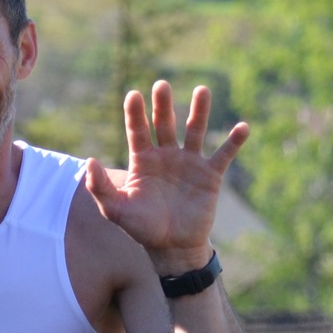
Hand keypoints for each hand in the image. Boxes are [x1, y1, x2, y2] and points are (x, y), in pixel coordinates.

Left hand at [84, 82, 248, 272]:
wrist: (172, 248)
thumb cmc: (142, 228)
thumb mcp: (116, 210)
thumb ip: (101, 187)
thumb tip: (90, 160)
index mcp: (143, 160)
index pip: (138, 131)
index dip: (135, 114)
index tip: (134, 95)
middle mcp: (166, 155)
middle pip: (165, 123)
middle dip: (163, 105)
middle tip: (161, 85)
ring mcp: (189, 163)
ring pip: (195, 130)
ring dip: (199, 111)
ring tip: (202, 90)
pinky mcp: (210, 175)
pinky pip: (223, 154)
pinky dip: (234, 141)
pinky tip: (243, 127)